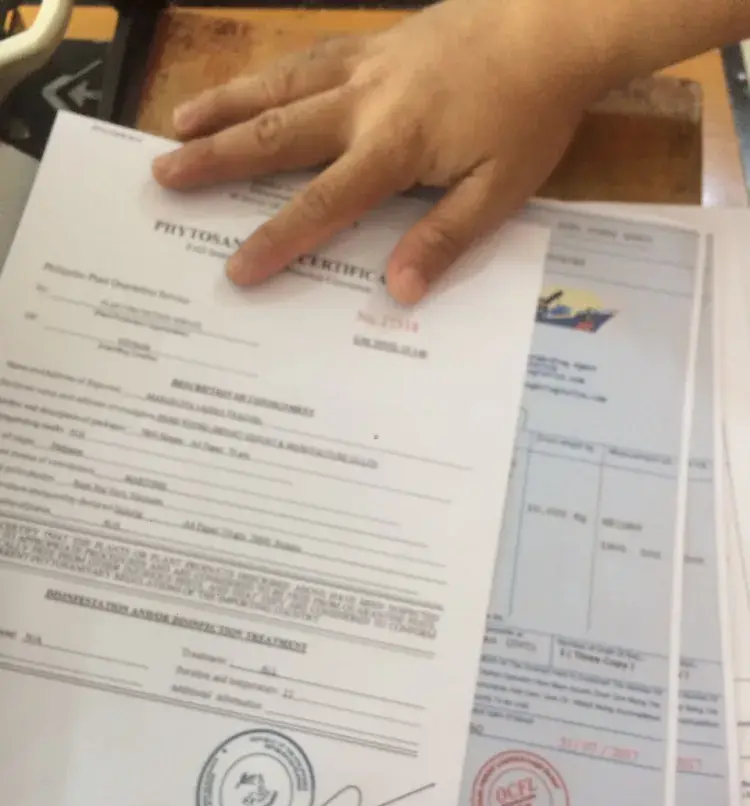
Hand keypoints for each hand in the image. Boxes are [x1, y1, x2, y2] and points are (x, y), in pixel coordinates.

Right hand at [152, 0, 612, 303]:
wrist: (554, 23)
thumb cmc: (532, 114)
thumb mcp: (500, 191)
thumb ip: (444, 238)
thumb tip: (397, 290)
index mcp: (394, 146)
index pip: (323, 203)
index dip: (278, 239)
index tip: (236, 270)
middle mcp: (364, 102)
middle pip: (277, 135)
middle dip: (217, 160)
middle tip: (162, 177)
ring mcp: (365, 64)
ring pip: (279, 86)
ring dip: (225, 107)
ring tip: (177, 125)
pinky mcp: (374, 41)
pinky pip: (306, 57)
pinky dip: (267, 74)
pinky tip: (247, 85)